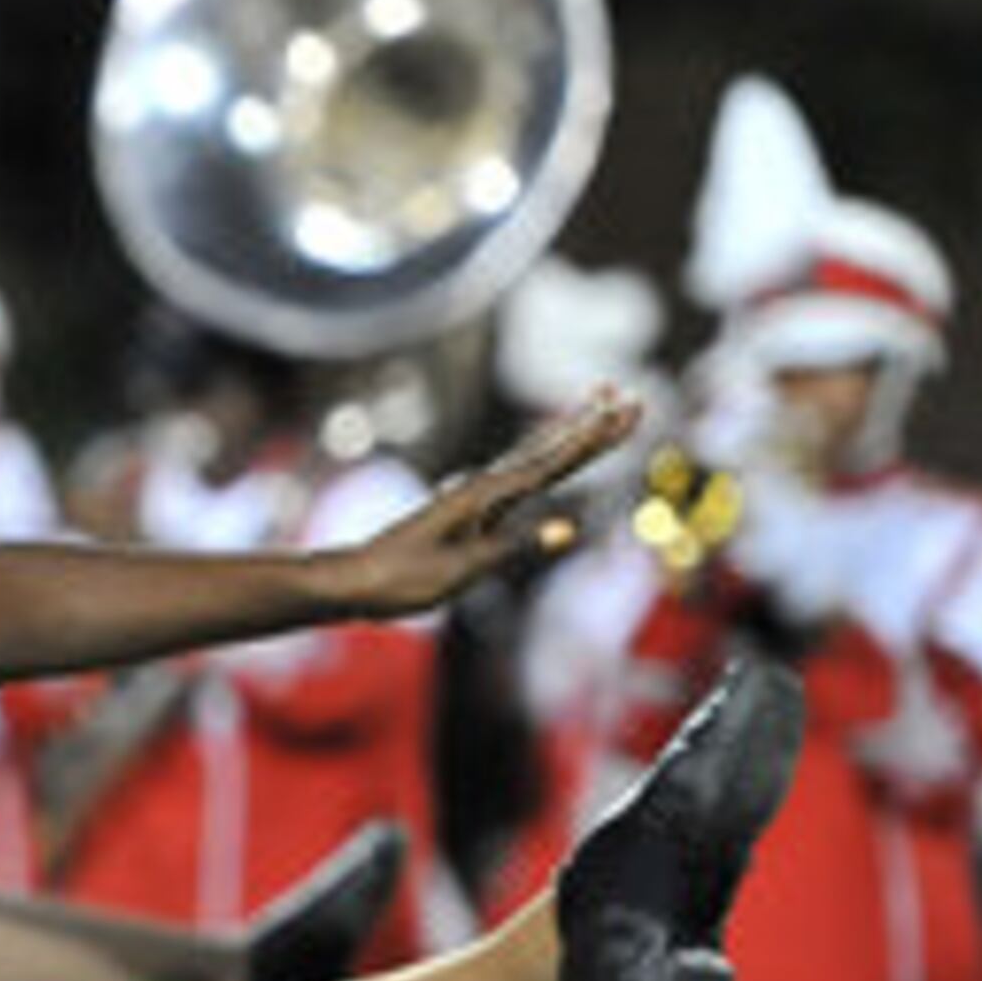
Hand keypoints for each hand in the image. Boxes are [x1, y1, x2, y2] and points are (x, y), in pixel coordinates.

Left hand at [333, 390, 644, 614]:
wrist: (353, 582)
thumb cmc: (402, 580)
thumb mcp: (462, 570)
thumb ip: (516, 548)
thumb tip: (568, 528)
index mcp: (484, 498)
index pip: (551, 463)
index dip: (591, 439)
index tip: (622, 412)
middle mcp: (481, 488)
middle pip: (548, 450)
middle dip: (589, 426)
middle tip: (628, 398)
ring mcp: (473, 497)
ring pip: (531, 457)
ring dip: (566, 434)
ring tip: (596, 407)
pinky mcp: (465, 511)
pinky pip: (513, 478)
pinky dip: (538, 459)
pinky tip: (544, 455)